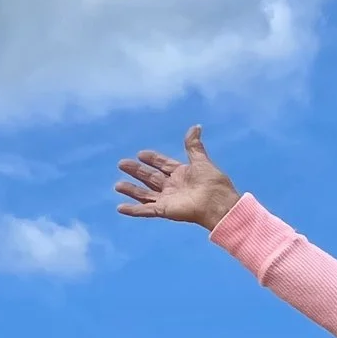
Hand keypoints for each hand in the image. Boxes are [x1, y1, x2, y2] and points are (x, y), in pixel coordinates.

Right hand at [115, 126, 241, 228]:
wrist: (218, 203)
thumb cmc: (214, 183)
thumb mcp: (201, 160)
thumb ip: (194, 145)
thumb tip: (196, 126)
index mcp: (182, 174)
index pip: (163, 165)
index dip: (152, 159)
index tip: (141, 153)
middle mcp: (173, 187)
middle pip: (150, 178)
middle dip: (136, 171)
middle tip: (122, 163)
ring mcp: (168, 199)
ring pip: (145, 194)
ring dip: (131, 190)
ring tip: (118, 185)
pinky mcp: (165, 210)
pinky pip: (146, 210)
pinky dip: (133, 210)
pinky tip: (120, 208)